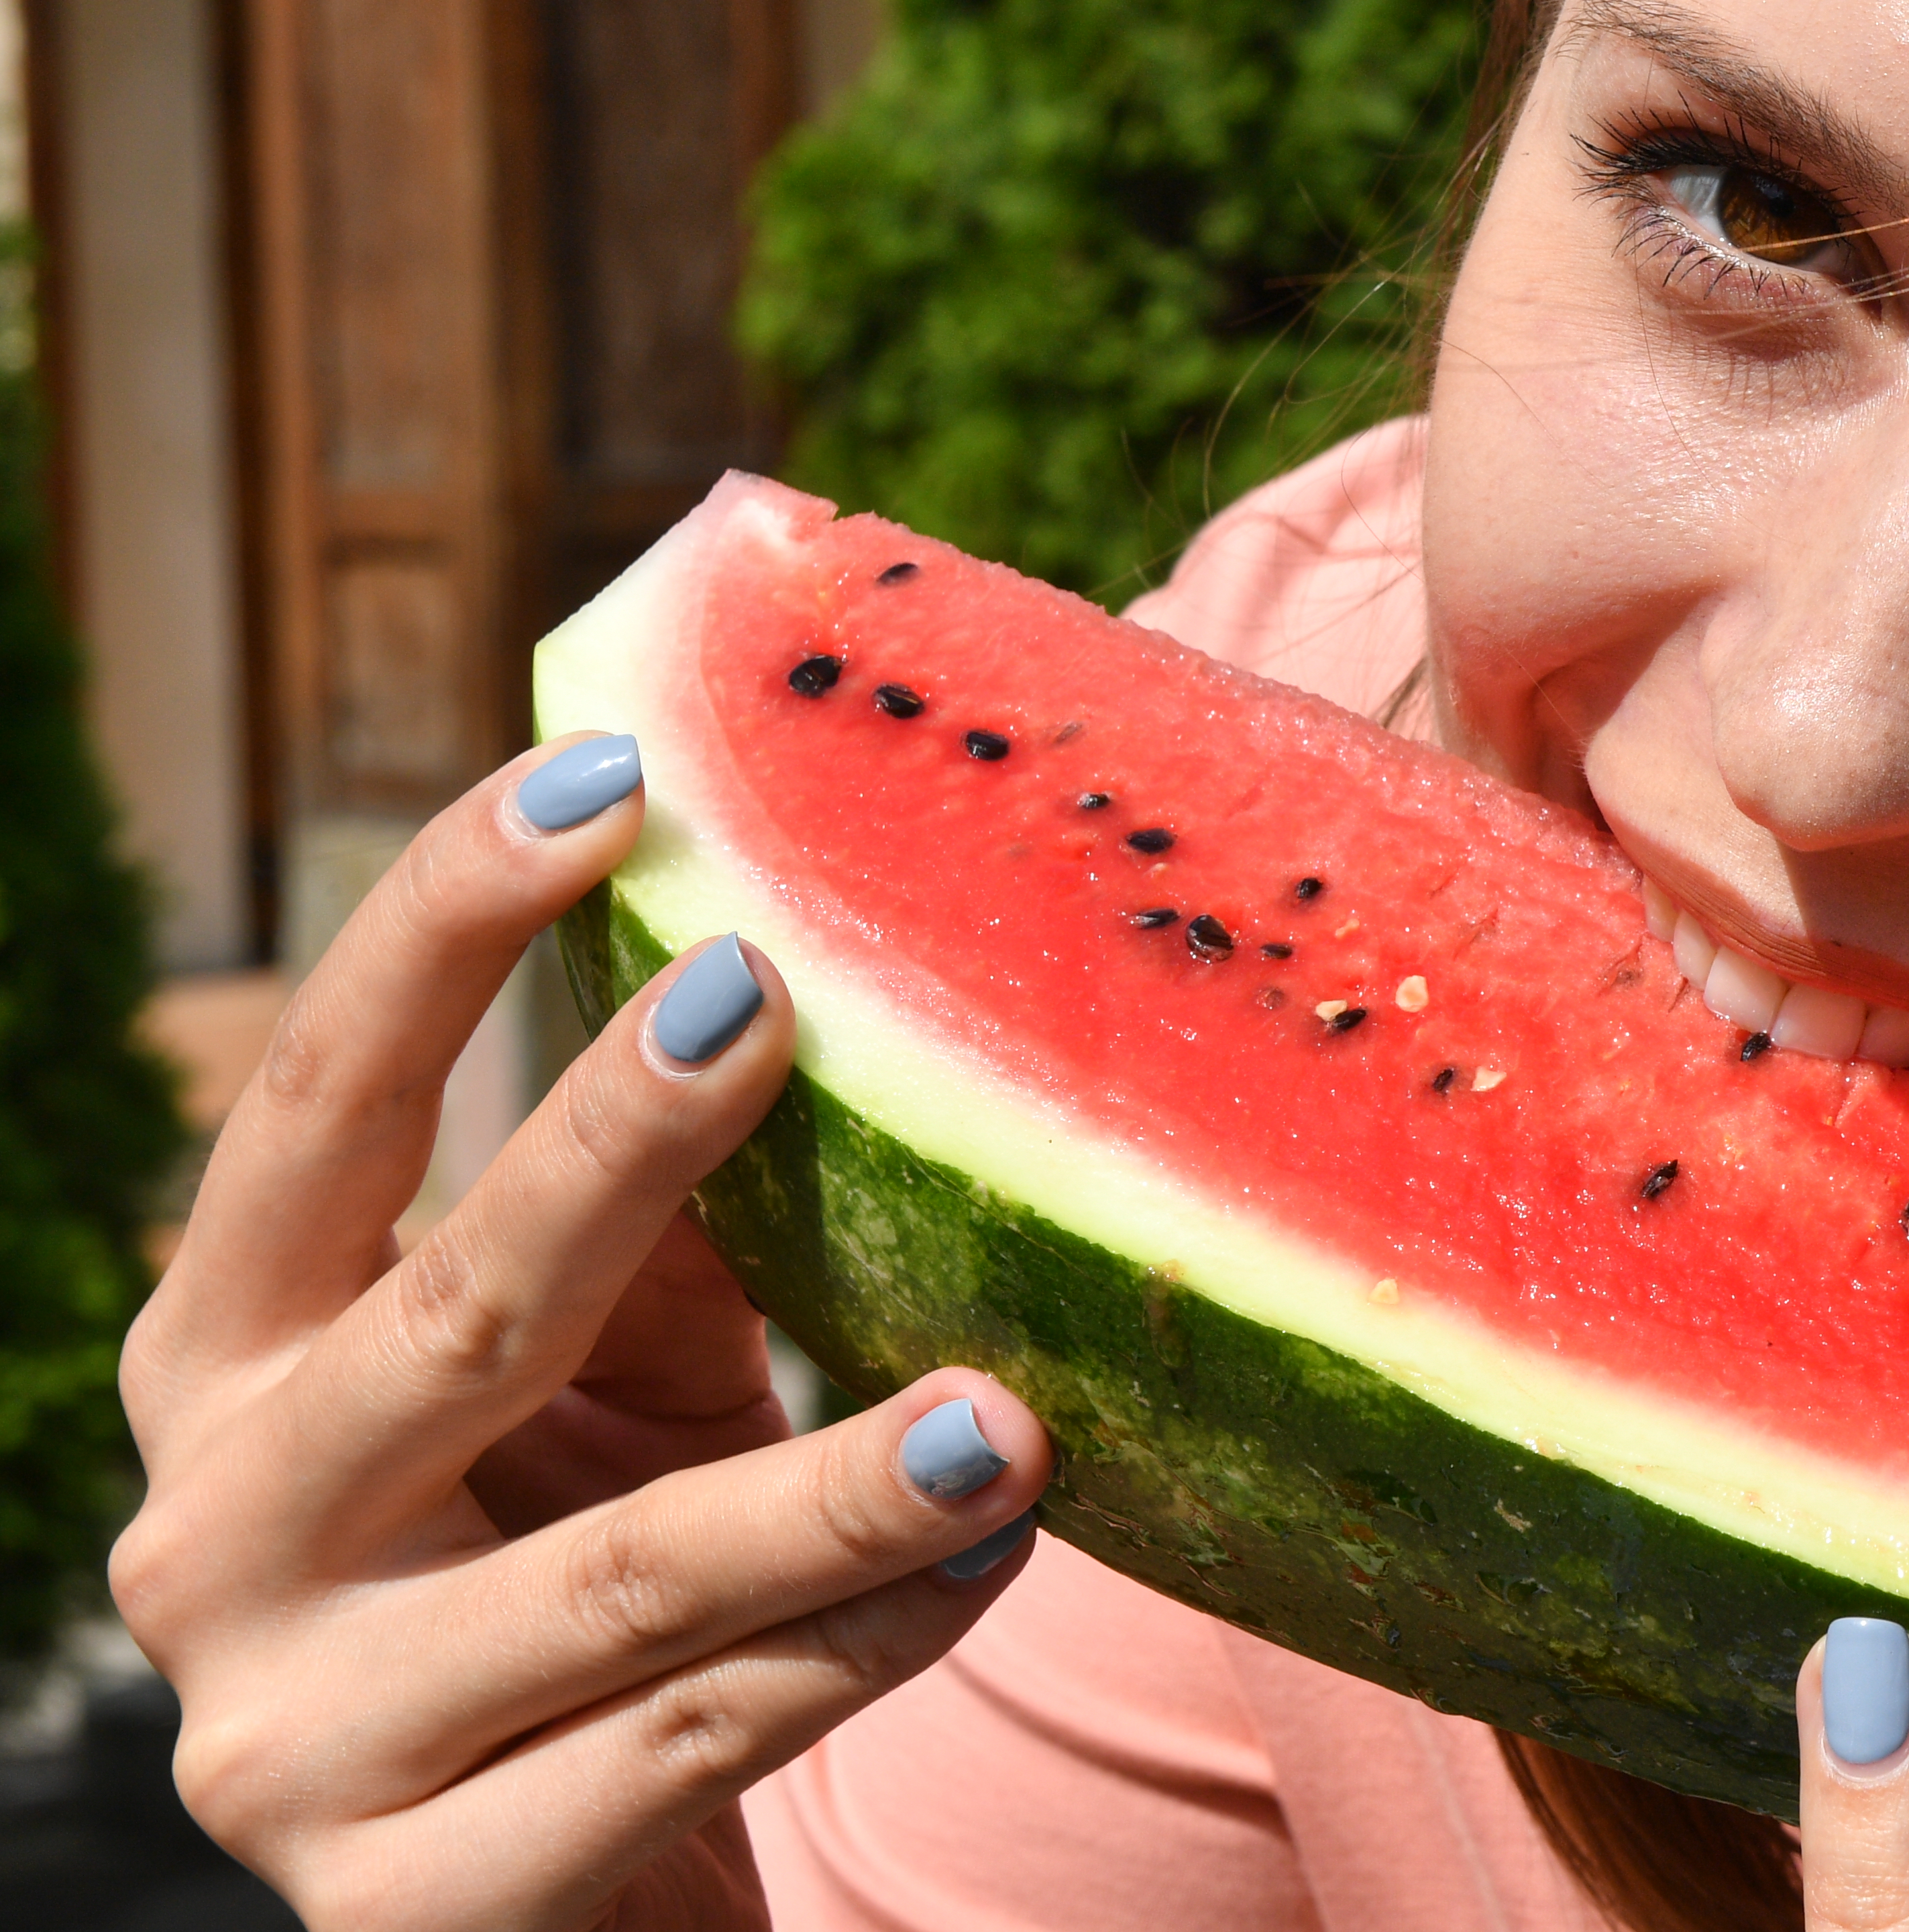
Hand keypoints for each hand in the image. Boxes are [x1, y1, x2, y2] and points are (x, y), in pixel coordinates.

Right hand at [113, 735, 1056, 1931]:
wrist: (555, 1923)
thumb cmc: (588, 1589)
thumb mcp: (605, 1392)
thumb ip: (656, 1236)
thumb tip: (798, 970)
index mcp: (229, 1370)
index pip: (312, 1111)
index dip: (437, 931)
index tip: (602, 778)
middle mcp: (213, 1543)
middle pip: (445, 1313)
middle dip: (611, 1149)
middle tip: (773, 997)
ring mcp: (294, 1748)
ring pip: (612, 1573)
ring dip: (830, 1480)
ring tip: (1010, 1412)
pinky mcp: (415, 1917)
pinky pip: (689, 1740)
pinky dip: (862, 1644)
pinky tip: (990, 1563)